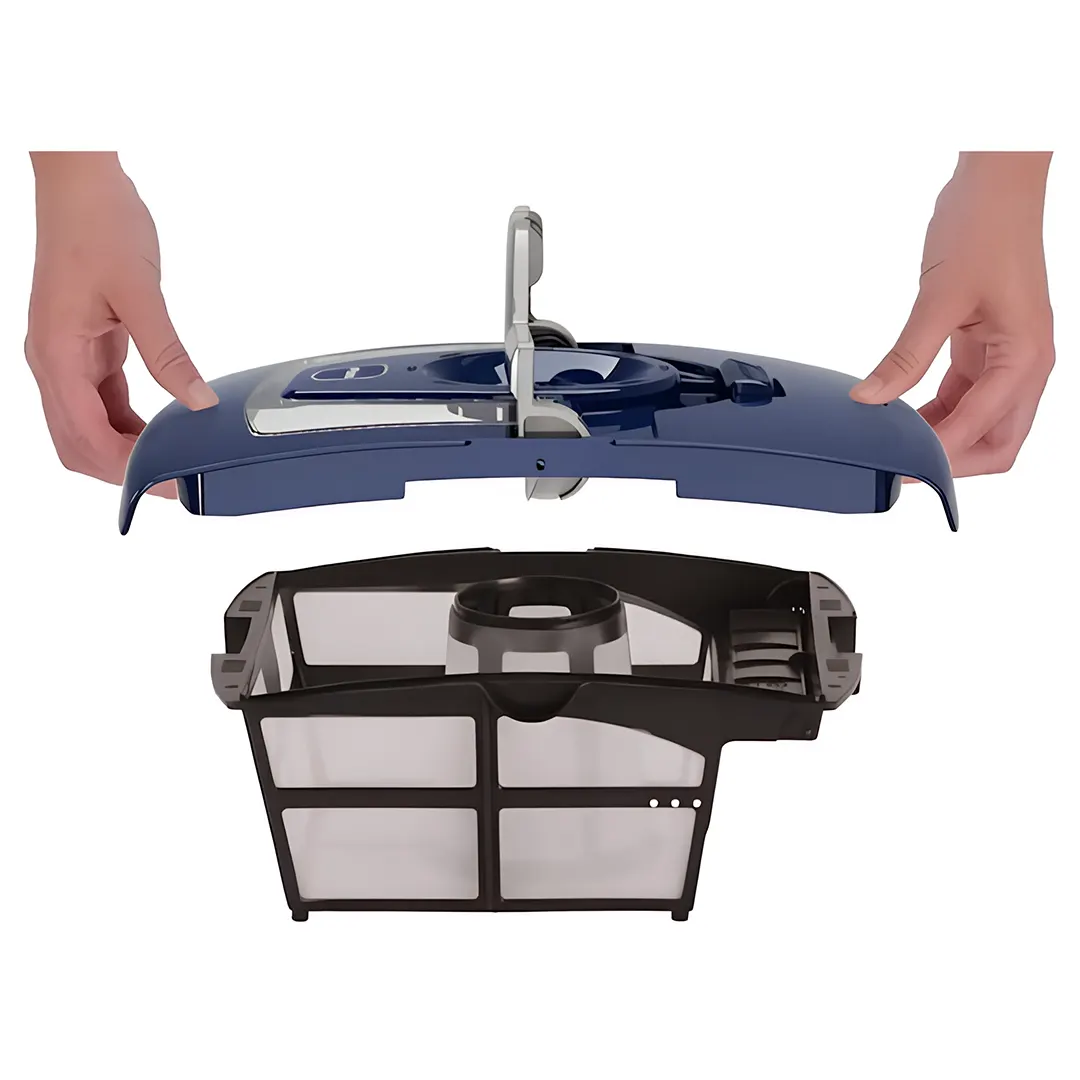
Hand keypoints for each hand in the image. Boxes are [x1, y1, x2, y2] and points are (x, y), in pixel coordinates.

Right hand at [24, 151, 217, 493]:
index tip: (166, 482)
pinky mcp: (82, 347)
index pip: (86, 438)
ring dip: (123, 448)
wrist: (82, 182)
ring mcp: (64, 356)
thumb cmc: (100, 224)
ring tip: (170, 458)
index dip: (126, 469)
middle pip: (76, 444)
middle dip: (120, 469)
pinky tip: (160, 425)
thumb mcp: (141, 293)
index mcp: (56, 354)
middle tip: (171, 480)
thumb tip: (197, 401)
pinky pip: (99, 400)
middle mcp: (52, 361)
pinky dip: (125, 422)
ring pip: (86, 426)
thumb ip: (169, 354)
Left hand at [850, 151, 1053, 477]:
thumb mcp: (939, 298)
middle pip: (997, 443)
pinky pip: (964, 397)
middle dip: (955, 461)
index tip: (899, 468)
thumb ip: (905, 356)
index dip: (940, 455)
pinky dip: (936, 413)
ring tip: (894, 444)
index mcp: (1026, 358)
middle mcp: (1025, 365)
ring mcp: (1007, 358)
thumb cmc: (983, 228)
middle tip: (902, 466)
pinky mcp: (985, 348)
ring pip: (980, 423)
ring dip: (942, 438)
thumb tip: (869, 398)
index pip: (982, 430)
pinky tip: (901, 416)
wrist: (995, 184)